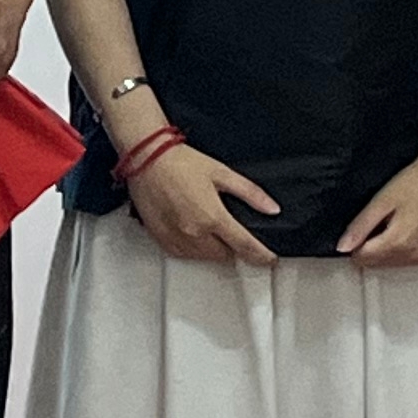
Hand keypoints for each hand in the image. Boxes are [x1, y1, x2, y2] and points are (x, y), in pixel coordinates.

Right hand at [134, 141, 278, 264]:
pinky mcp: (162, 240)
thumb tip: (271, 208)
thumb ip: (250, 193)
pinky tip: (193, 230)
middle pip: (226, 255)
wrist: (145, 159)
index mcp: (212, 217)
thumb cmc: (178, 162)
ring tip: (209, 226)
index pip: (246, 247)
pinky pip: (185, 255)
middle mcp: (194, 233)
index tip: (269, 258)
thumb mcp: (221, 172)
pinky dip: (193, 249)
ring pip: (205, 258)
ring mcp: (176, 239)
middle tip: (231, 229)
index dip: (262, 256)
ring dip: (214, 249)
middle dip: (233, 246)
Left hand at [335, 153, 417, 268]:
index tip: (363, 226)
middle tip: (382, 220)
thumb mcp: (381, 201)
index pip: (362, 258)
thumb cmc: (416, 182)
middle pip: (378, 263)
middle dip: (372, 246)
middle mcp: (415, 254)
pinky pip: (413, 260)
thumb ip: (360, 227)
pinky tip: (411, 228)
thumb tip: (342, 247)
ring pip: (395, 264)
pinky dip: (407, 249)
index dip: (356, 242)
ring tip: (398, 221)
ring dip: (389, 249)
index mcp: (398, 242)